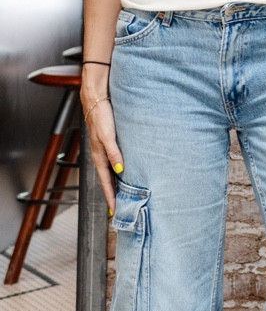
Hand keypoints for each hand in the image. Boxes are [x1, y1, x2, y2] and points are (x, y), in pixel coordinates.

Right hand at [82, 89, 123, 210]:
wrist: (96, 99)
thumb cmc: (101, 116)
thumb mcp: (108, 136)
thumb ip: (114, 153)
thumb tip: (121, 171)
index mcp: (99, 157)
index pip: (106, 183)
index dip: (111, 197)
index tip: (116, 211)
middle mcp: (101, 156)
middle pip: (108, 180)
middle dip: (113, 195)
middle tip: (121, 209)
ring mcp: (104, 150)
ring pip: (111, 172)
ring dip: (116, 184)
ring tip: (124, 195)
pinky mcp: (109, 143)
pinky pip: (114, 162)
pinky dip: (118, 171)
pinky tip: (125, 172)